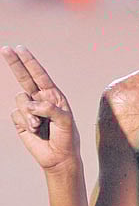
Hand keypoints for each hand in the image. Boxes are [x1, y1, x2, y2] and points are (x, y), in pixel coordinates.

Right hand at [1, 45, 80, 172]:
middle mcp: (40, 99)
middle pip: (24, 78)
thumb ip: (51, 109)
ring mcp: (29, 110)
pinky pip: (16, 114)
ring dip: (29, 114)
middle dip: (15, 63)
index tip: (20, 48)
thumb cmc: (66, 137)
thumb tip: (31, 104)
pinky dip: (25, 122)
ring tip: (39, 126)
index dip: (29, 62)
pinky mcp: (21, 121)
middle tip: (6, 48)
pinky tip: (34, 130)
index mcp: (54, 95)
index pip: (39, 75)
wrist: (58, 157)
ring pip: (20, 100)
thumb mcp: (65, 120)